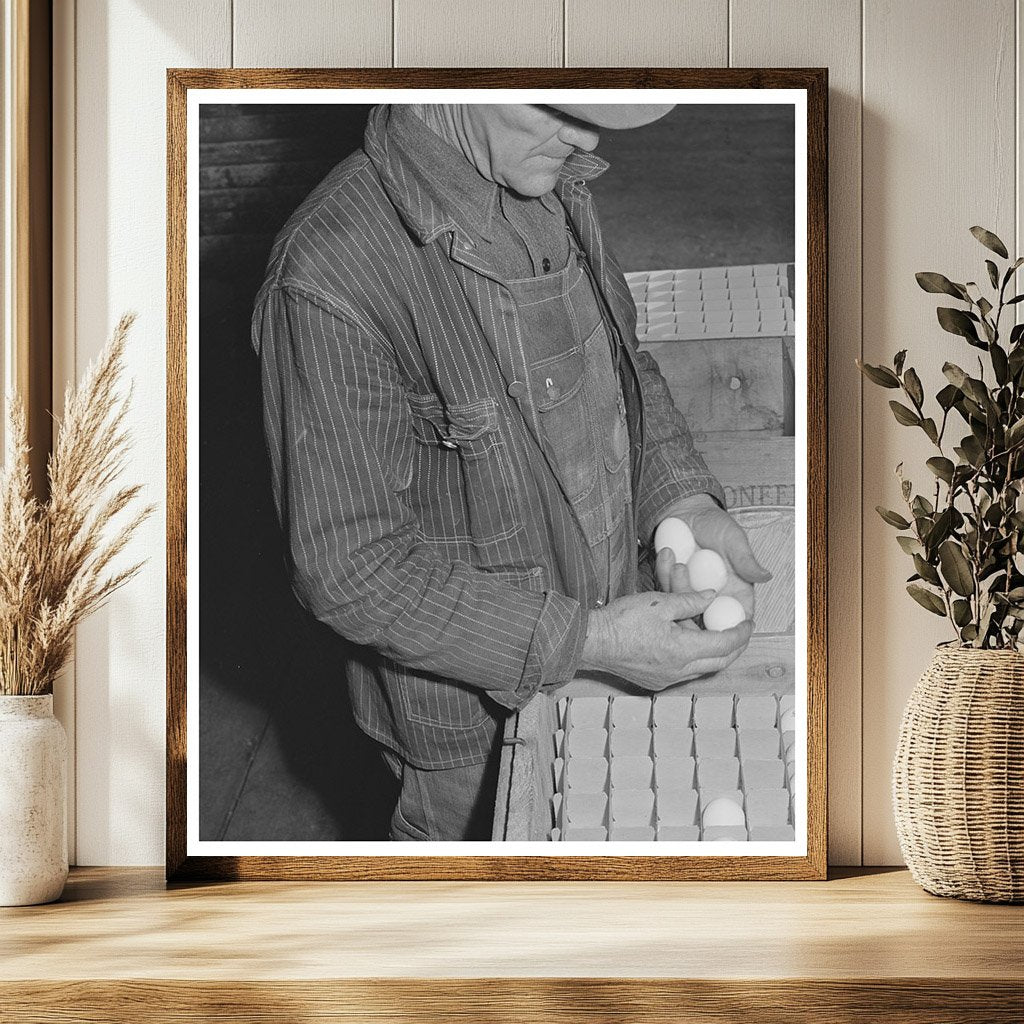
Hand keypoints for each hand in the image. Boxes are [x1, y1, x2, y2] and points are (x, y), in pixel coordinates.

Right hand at [580, 590, 753, 691]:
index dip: (740, 633)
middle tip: (739, 634)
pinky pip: (683, 671)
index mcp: (682, 651)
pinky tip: (686, 642)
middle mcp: (678, 670)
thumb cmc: (620, 621)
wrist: (590, 641)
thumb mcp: (659, 602)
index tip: (748, 623)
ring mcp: (666, 679)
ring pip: (701, 668)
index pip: (724, 645)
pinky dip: (692, 657)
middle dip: (733, 648)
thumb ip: (689, 600)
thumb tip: (710, 597)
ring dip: (711, 652)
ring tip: (713, 634)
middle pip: (718, 662)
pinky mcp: (654, 681)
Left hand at [654, 497, 770, 619]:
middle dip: (689, 599)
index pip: (734, 619)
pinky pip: (664, 589)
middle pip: (702, 617)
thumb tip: (765, 576)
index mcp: (734, 591)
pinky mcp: (672, 586)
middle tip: (682, 570)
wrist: (688, 512)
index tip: (713, 620)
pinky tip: (667, 554)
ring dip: (674, 583)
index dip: (728, 628)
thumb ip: (746, 560)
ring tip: (676, 557)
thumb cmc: (714, 524)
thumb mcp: (734, 539)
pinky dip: (663, 573)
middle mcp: (713, 596)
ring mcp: (691, 592)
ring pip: (681, 605)